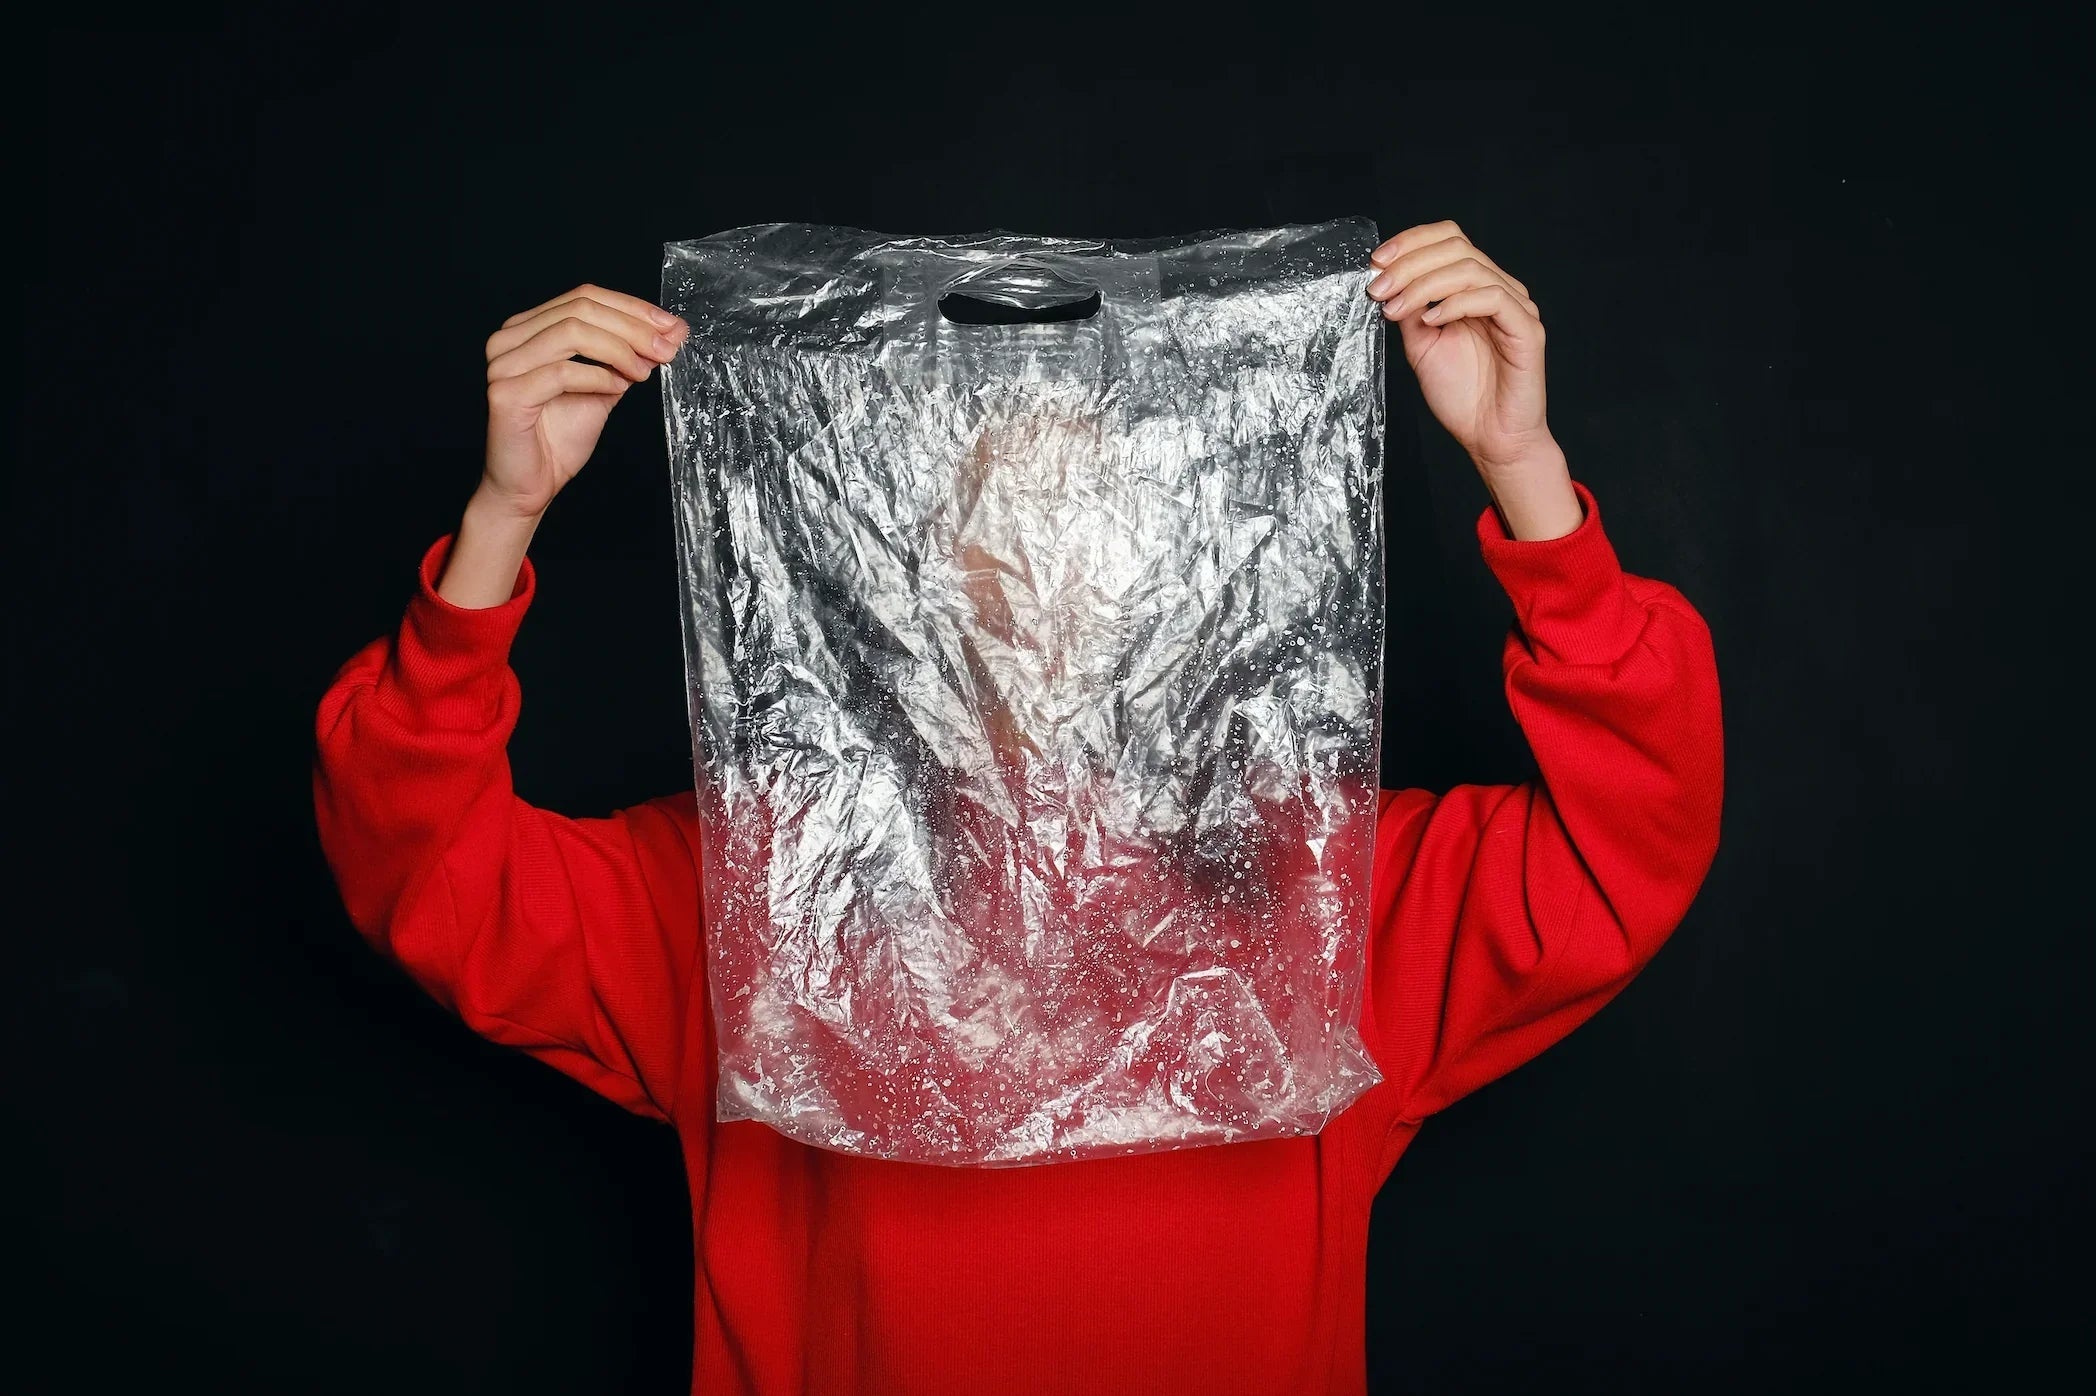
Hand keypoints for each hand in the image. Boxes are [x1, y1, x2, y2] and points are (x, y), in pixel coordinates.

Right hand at [436, 285, 686, 607]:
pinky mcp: (506, 393)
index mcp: (529, 329)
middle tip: (666, 349)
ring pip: (572, 332)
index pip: (584, 297)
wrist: (529, 485)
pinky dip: (598, 376)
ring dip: (619, 349)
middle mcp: (509, 339)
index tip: (671, 327)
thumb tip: (673, 332)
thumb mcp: (605, 388)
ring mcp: (503, 364)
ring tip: (644, 372)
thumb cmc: (558, 438)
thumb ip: (631, 358)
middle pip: (580, 308)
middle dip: (633, 327)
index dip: (632, 308)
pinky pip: (562, 372)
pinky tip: (616, 389)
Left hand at [1366, 222, 1579, 539]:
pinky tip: (1431, 320)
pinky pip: (1492, 298)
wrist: (1490, 437)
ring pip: (1470, 268)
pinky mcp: (1526, 329)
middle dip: (1409, 263)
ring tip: (1396, 308)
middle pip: (1457, 246)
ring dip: (1424, 284)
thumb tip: (1386, 281)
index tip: (1376, 262)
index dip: (1411, 242)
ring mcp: (1515, 307)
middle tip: (1379, 288)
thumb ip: (1410, 311)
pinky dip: (1456, 303)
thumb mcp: (1421, 346)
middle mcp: (1498, 289)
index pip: (1448, 240)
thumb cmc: (1462, 396)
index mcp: (1474, 288)